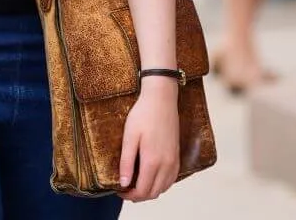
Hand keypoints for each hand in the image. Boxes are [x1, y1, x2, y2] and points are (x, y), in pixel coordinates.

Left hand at [118, 78, 180, 201]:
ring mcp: (174, 162)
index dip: (129, 195)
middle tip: (124, 189)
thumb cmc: (142, 115)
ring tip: (135, 184)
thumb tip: (123, 183)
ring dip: (150, 191)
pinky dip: (160, 184)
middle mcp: (166, 165)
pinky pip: (170, 179)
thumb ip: (126, 162)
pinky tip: (150, 177)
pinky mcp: (177, 156)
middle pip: (153, 193)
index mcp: (152, 161)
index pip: (142, 191)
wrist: (162, 100)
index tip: (118, 191)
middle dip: (138, 196)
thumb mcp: (129, 137)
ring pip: (163, 188)